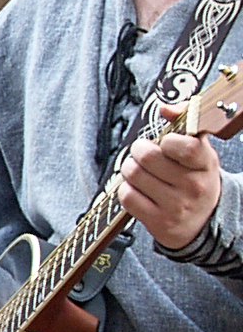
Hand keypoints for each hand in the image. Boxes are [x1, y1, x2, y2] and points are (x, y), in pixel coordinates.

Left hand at [119, 105, 223, 252]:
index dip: (166, 140)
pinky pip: (127, 196)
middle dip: (138, 151)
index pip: (183, 146)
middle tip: (142, 153)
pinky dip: (126, 189)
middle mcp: (194, 186)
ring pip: (134, 175)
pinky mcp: (159, 222)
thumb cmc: (195, 178)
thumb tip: (165, 109)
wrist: (202, 221)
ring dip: (129, 168)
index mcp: (205, 164)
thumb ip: (184, 123)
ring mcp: (176, 206)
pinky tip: (137, 188)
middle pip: (147, 157)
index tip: (165, 143)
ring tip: (138, 170)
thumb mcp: (199, 151)